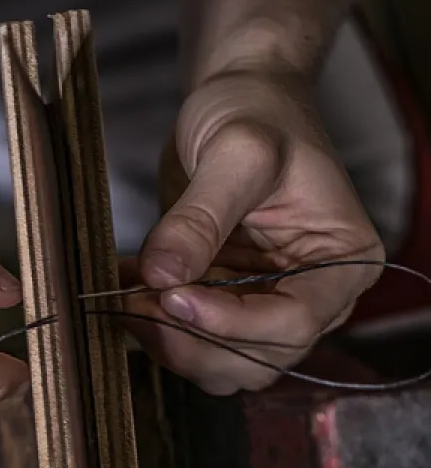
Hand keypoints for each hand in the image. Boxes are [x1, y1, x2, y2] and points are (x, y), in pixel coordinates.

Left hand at [127, 71, 384, 394]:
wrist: (237, 104)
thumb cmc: (256, 113)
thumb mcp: (236, 151)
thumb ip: (200, 217)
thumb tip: (163, 277)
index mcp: (342, 262)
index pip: (293, 322)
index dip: (231, 323)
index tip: (173, 297)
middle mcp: (309, 297)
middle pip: (255, 358)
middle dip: (191, 341)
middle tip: (137, 301)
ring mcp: (264, 306)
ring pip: (219, 364)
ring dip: (166, 342)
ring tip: (127, 294)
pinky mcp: (223, 305)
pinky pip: (188, 341)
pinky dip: (151, 327)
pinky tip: (126, 288)